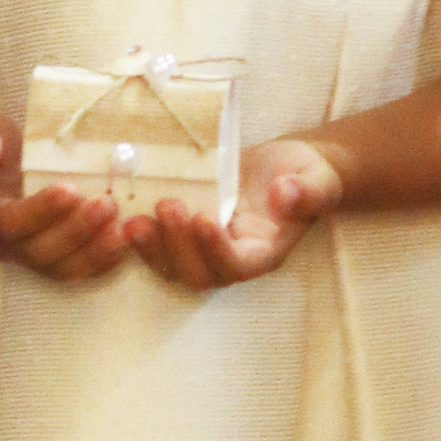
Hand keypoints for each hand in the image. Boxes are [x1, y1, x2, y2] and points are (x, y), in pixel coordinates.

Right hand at [0, 111, 131, 280]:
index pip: (10, 224)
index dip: (40, 212)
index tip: (70, 188)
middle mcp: (5, 244)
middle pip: (40, 253)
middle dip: (77, 232)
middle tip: (108, 204)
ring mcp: (29, 255)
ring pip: (62, 269)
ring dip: (95, 252)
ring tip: (124, 228)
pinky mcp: (52, 256)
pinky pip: (77, 269)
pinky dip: (103, 261)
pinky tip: (127, 242)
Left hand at [128, 136, 342, 288]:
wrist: (287, 167)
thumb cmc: (306, 175)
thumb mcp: (317, 179)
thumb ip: (308, 192)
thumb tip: (285, 194)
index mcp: (263, 252)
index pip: (237, 266)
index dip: (217, 250)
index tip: (205, 219)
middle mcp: (231, 258)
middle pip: (198, 273)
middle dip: (177, 246)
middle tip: (166, 206)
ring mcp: (206, 247)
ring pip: (173, 265)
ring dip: (151, 247)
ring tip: (134, 218)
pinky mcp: (186, 231)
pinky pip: (160, 245)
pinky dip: (141, 236)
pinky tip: (122, 214)